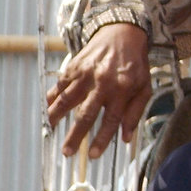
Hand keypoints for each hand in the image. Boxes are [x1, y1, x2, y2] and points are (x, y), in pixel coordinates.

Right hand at [46, 23, 151, 157]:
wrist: (122, 34)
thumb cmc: (135, 65)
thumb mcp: (144, 88)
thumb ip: (135, 113)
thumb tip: (125, 138)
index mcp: (122, 90)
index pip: (111, 120)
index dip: (102, 139)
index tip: (94, 155)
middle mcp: (102, 83)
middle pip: (86, 114)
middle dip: (75, 135)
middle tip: (67, 152)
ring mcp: (86, 74)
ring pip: (67, 99)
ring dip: (56, 117)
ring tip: (49, 130)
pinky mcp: (74, 67)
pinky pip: (60, 86)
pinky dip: (52, 98)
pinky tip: (46, 109)